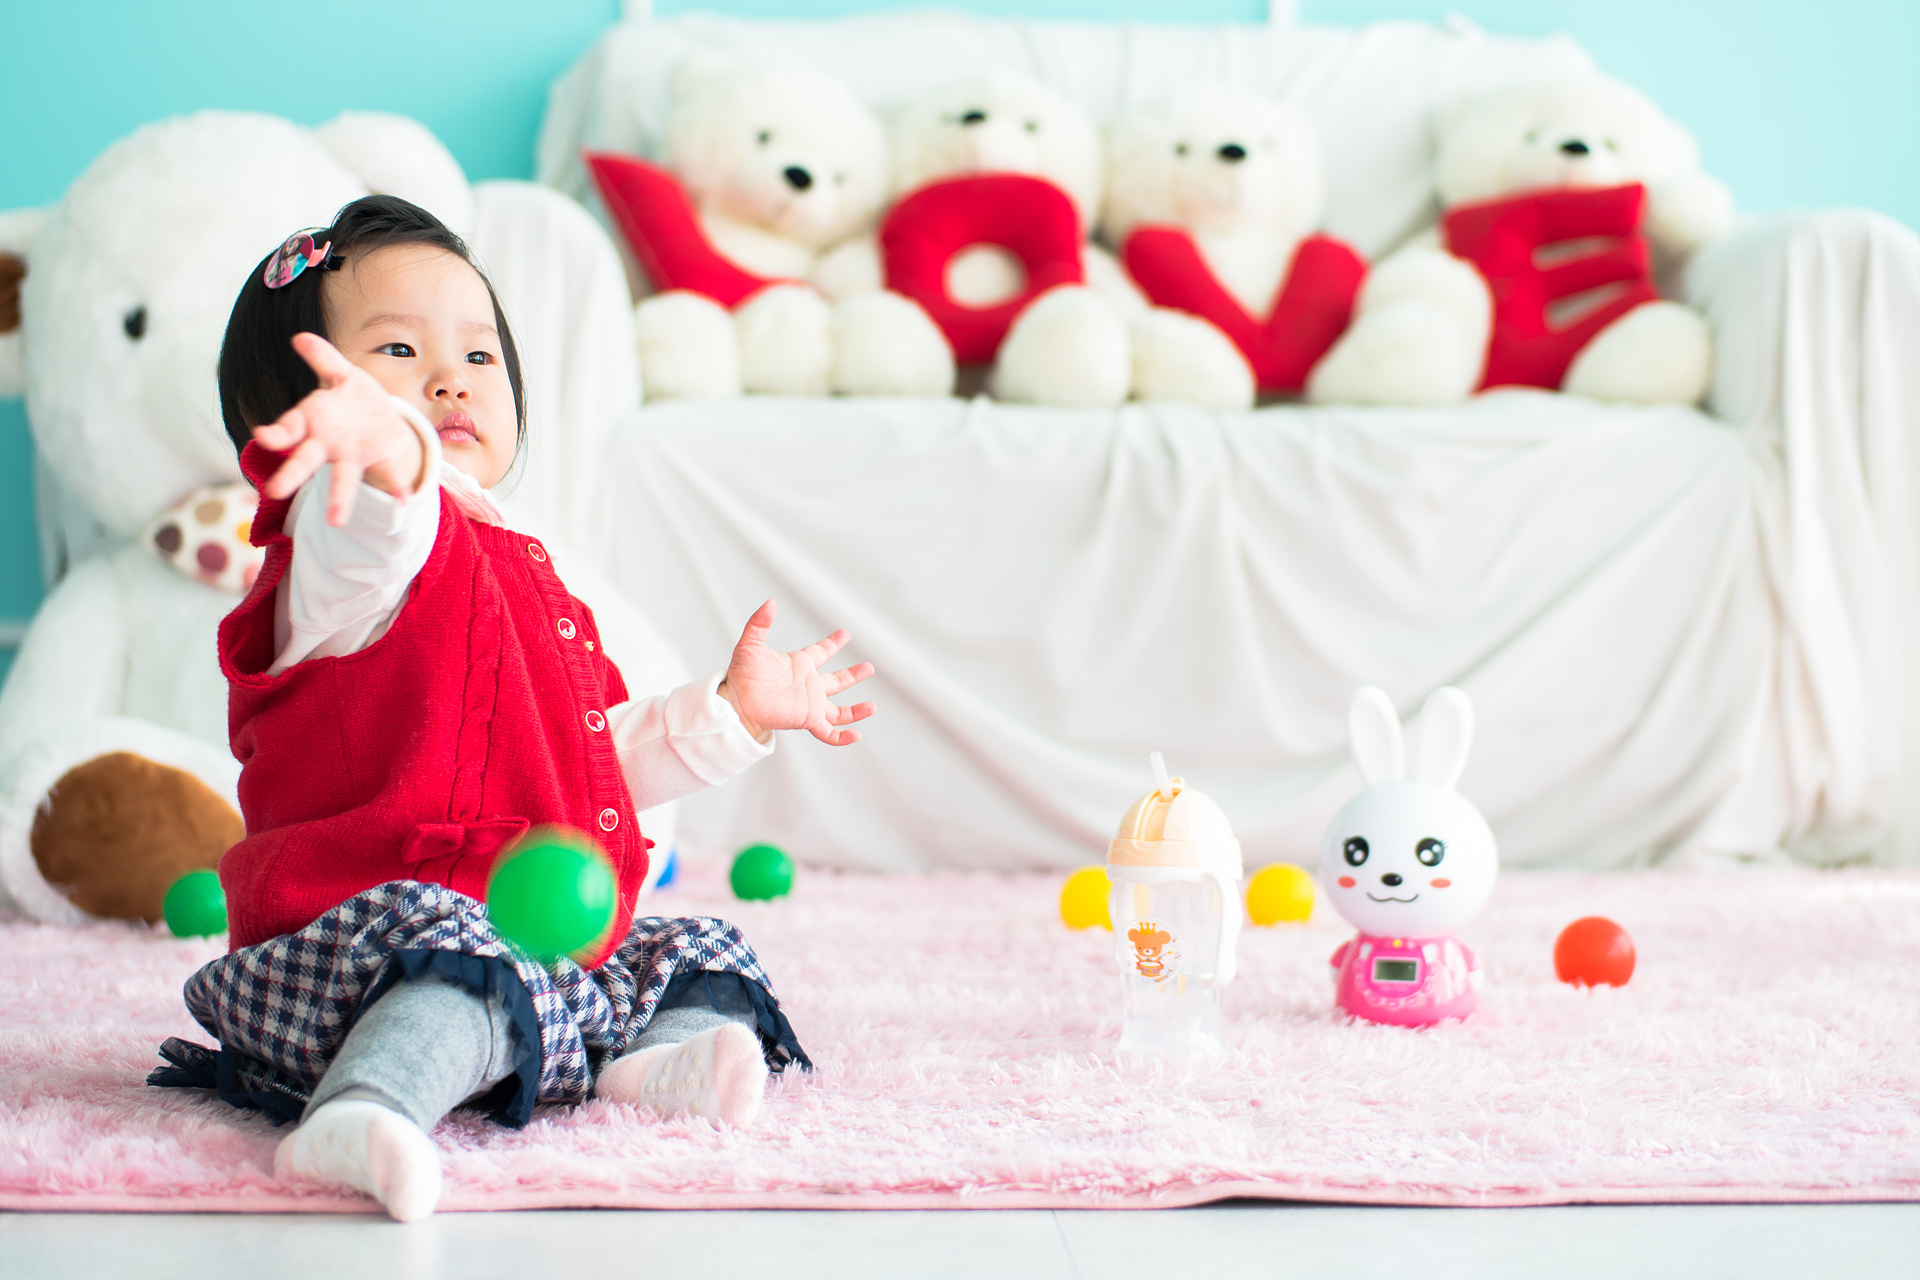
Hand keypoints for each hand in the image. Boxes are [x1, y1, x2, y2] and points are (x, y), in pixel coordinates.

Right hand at [252, 332, 424, 525]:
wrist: (384, 419)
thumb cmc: (353, 398)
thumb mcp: (341, 375)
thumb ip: (323, 359)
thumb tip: (300, 337)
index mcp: (313, 421)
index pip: (290, 428)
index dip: (277, 433)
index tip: (263, 436)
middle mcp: (328, 445)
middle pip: (306, 460)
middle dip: (292, 474)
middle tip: (276, 491)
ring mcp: (353, 456)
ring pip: (344, 477)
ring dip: (341, 499)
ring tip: (337, 521)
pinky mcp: (380, 459)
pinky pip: (389, 473)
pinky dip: (396, 485)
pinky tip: (405, 497)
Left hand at [715, 600, 874, 745]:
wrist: (735, 703)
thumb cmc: (739, 676)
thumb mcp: (750, 645)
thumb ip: (760, 623)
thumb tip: (770, 602)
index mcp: (799, 665)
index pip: (821, 652)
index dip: (833, 643)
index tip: (846, 634)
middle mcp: (808, 686)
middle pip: (836, 681)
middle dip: (853, 675)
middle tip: (869, 668)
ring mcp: (810, 704)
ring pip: (838, 711)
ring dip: (856, 710)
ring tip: (873, 707)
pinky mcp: (807, 720)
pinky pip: (829, 732)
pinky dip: (843, 737)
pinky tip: (857, 736)